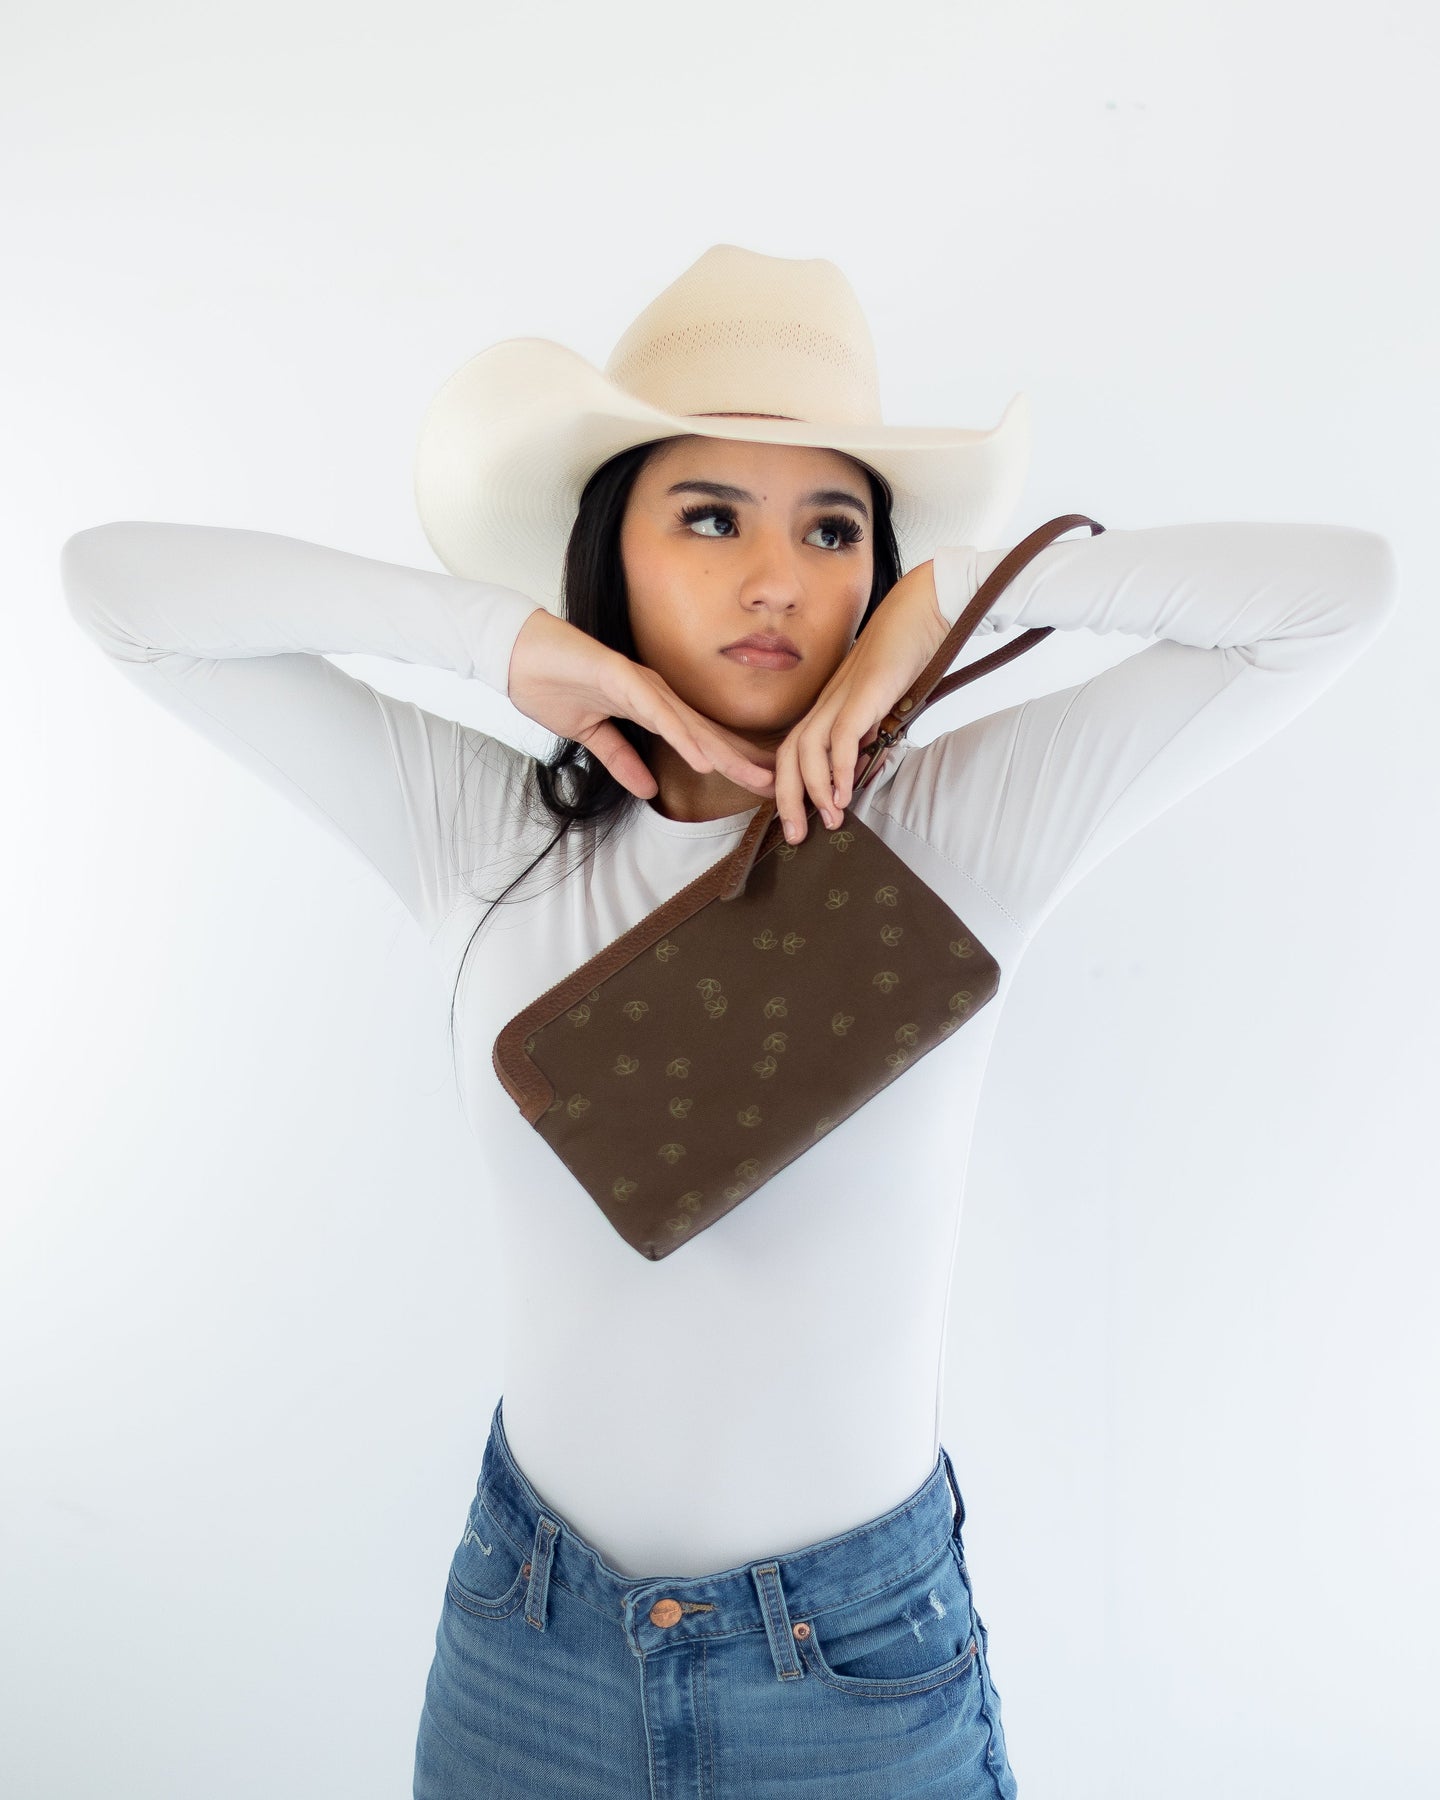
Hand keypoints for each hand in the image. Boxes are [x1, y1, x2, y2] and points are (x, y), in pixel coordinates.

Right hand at [505, 608, 777, 802]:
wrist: (516, 654)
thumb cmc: (553, 685)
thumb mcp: (591, 735)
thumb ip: (621, 759)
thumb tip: (647, 790)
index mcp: (651, 706)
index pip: (699, 739)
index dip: (732, 761)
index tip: (761, 784)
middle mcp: (655, 693)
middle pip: (707, 733)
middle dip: (744, 760)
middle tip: (780, 785)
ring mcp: (640, 685)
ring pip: (690, 725)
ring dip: (724, 753)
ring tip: (754, 777)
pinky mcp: (619, 679)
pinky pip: (656, 714)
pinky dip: (681, 737)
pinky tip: (703, 758)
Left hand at [770, 560, 950, 842]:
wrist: (928, 607)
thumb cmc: (911, 650)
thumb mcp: (889, 701)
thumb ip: (874, 729)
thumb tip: (869, 760)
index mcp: (830, 704)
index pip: (794, 750)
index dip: (790, 786)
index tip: (800, 817)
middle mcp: (827, 702)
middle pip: (787, 756)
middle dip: (787, 800)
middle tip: (796, 836)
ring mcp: (841, 696)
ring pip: (805, 751)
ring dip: (814, 792)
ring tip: (829, 820)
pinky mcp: (862, 693)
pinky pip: (838, 739)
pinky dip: (838, 771)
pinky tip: (844, 796)